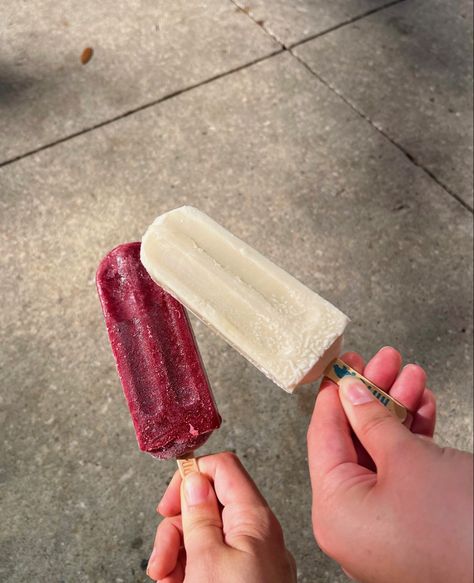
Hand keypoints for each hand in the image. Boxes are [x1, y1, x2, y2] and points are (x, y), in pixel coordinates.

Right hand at [146, 452, 296, 582]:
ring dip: (177, 553)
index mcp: (254, 519)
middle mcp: (256, 534)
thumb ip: (199, 515)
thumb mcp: (207, 561)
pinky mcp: (244, 580)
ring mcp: (251, 559)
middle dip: (177, 528)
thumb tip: (194, 479)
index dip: (192, 476)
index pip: (224, 468)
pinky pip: (213, 561)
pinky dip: (190, 570)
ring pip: (205, 535)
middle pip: (208, 505)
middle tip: (163, 558)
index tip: (169, 503)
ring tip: (167, 580)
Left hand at [307, 346, 472, 582]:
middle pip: (353, 440)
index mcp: (333, 510)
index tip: (345, 364)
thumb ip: (371, 420)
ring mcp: (379, 524)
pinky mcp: (407, 523)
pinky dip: (411, 439)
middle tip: (385, 361)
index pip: (322, 436)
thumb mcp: (407, 458)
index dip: (334, 394)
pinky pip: (400, 473)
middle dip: (374, 395)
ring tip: (411, 375)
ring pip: (380, 452)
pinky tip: (423, 406)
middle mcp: (348, 522)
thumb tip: (349, 392)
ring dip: (397, 411)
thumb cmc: (455, 527)